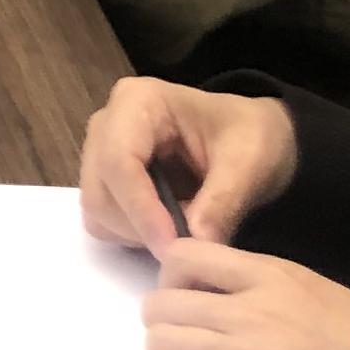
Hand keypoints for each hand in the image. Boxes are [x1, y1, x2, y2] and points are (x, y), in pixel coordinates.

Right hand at [79, 78, 299, 254]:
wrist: (252, 137)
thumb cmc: (251, 136)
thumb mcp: (249, 163)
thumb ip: (222, 202)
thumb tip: (196, 244)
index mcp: (138, 102)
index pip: (119, 161)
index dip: (141, 209)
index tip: (174, 247)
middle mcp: (108, 123)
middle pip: (100, 189)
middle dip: (140, 226)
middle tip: (188, 245)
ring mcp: (101, 152)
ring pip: (97, 209)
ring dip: (137, 234)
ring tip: (185, 231)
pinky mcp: (105, 180)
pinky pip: (103, 220)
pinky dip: (134, 235)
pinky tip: (169, 227)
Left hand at [139, 239, 349, 349]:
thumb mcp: (321, 290)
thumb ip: (263, 282)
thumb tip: (217, 286)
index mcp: (269, 277)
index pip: (183, 255)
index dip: (173, 275)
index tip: (186, 292)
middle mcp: (245, 314)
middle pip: (159, 305)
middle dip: (167, 320)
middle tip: (189, 337)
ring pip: (160, 348)